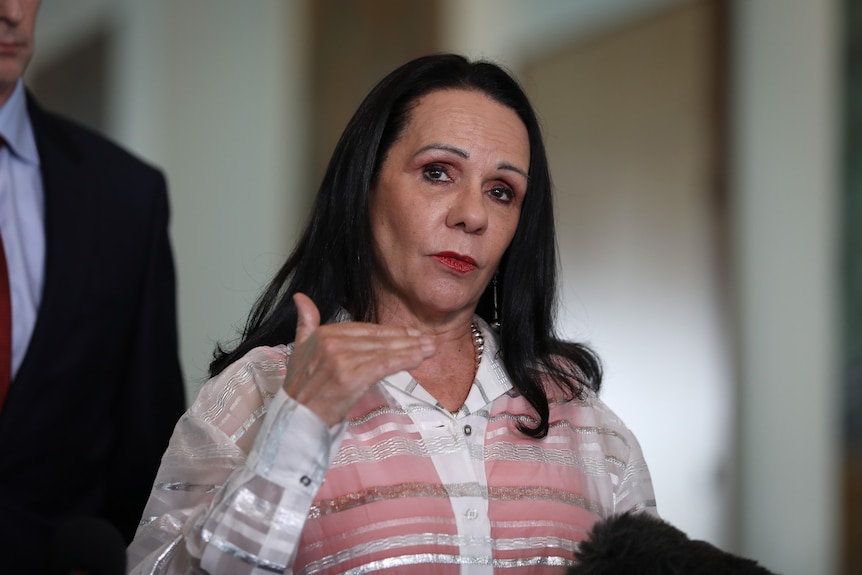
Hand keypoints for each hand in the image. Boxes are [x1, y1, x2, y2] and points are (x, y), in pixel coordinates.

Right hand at [283, 293, 435, 426]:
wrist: (297, 419)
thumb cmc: (302, 389)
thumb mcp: (299, 349)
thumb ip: (305, 322)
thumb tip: (301, 297)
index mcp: (323, 334)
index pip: (365, 329)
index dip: (390, 331)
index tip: (410, 332)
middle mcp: (332, 344)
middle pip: (378, 340)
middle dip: (406, 340)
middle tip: (428, 340)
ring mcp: (341, 360)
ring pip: (384, 351)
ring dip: (411, 350)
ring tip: (429, 349)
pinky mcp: (351, 378)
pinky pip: (384, 365)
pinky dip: (403, 360)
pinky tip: (418, 359)